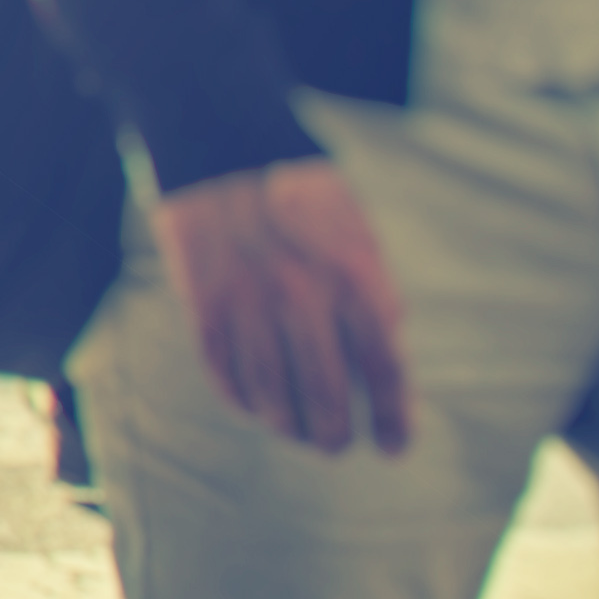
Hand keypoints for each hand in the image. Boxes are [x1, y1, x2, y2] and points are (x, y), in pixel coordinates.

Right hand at [158, 159, 415, 459]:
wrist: (224, 151)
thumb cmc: (304, 202)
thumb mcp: (357, 240)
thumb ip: (375, 302)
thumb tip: (386, 375)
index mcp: (354, 275)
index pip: (383, 368)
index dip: (393, 417)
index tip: (395, 448)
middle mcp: (303, 294)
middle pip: (326, 396)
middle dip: (336, 434)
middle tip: (338, 445)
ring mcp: (249, 304)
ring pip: (272, 396)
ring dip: (290, 427)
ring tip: (301, 434)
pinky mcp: (204, 309)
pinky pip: (227, 378)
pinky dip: (246, 401)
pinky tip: (260, 405)